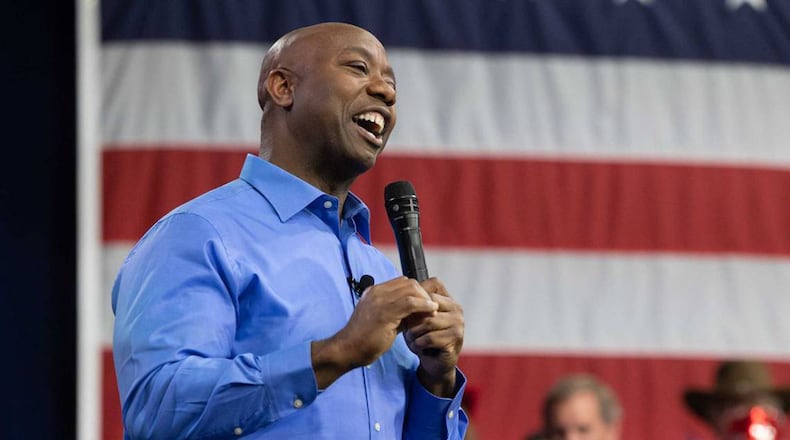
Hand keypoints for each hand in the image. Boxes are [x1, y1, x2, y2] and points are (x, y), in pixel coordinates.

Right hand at [311, 277, 438, 388]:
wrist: (347, 350)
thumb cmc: (363, 340)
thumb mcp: (382, 321)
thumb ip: (397, 314)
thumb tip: (416, 313)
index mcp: (373, 292)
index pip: (401, 282)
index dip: (416, 291)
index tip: (425, 303)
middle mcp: (376, 292)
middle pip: (408, 283)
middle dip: (423, 293)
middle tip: (432, 307)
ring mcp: (380, 300)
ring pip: (411, 289)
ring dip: (426, 299)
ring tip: (433, 310)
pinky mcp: (385, 312)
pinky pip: (411, 302)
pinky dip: (424, 305)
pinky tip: (431, 312)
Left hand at [403, 277, 463, 396]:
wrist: (434, 363)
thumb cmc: (424, 336)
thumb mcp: (418, 317)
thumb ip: (415, 303)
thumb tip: (402, 289)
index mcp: (449, 300)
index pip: (432, 287)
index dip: (415, 298)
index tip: (405, 310)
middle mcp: (457, 310)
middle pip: (427, 305)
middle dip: (412, 317)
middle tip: (405, 327)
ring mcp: (458, 325)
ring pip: (427, 322)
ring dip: (413, 332)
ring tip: (411, 338)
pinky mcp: (455, 341)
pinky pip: (429, 338)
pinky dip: (417, 344)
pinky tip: (416, 347)